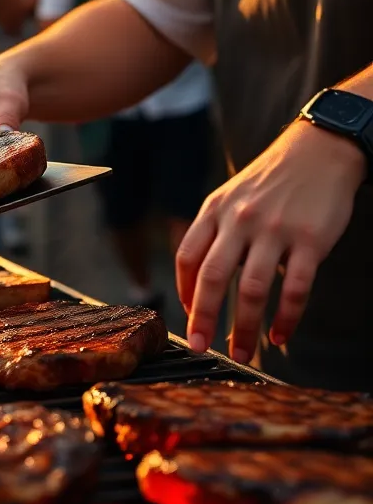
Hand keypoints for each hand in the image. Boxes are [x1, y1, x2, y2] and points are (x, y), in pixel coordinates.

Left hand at [177, 119, 365, 363]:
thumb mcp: (232, 195)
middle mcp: (240, 220)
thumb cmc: (273, 179)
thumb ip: (215, 231)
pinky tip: (280, 336)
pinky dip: (286, 319)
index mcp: (216, 210)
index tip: (187, 316)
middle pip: (211, 277)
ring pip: (251, 290)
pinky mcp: (309, 240)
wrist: (320, 150)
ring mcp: (274, 230)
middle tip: (199, 346)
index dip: (183, 291)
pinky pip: (294, 288)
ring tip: (242, 353)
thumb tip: (198, 280)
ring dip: (244, 328)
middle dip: (203, 319)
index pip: (188, 256)